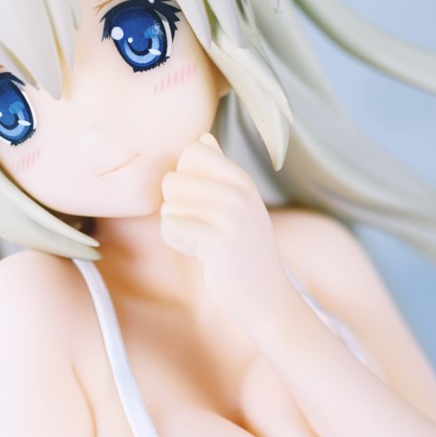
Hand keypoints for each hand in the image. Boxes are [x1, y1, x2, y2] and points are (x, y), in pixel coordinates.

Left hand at [158, 133, 298, 332]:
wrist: (266, 298)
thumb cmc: (243, 253)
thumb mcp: (238, 205)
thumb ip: (219, 171)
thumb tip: (203, 138)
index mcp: (242, 179)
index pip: (191, 150)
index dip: (184, 178)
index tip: (202, 204)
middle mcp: (239, 191)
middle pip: (173, 178)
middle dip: (176, 206)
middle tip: (202, 228)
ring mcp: (230, 213)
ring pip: (169, 204)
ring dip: (177, 228)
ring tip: (203, 242)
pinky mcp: (217, 238)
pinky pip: (171, 227)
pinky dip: (178, 243)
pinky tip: (201, 254)